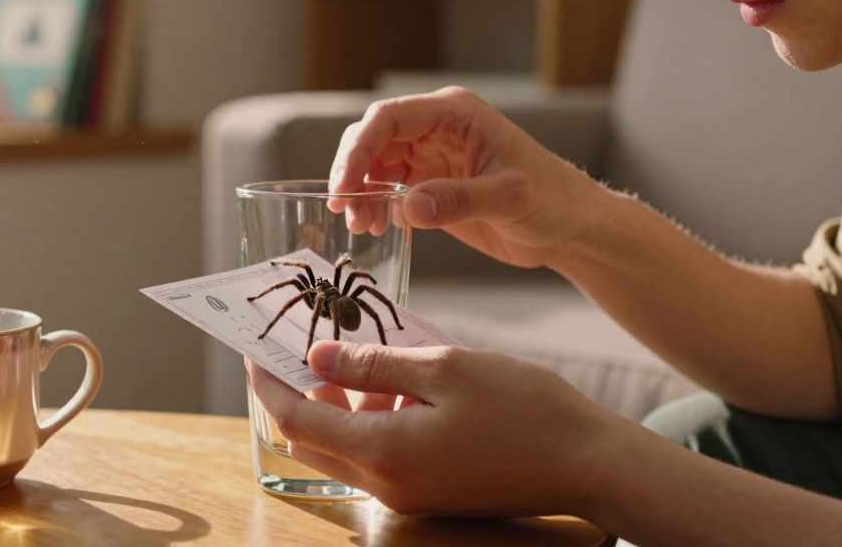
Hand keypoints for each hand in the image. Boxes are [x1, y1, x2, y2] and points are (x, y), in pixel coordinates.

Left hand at [247, 340, 621, 516]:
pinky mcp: (429, 492)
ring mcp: (408, 494)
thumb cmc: (524, 409)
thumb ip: (375, 366)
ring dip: (343, 405)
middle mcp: (387, 485)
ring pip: (346, 448)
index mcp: (383, 454)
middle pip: (312, 442)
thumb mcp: (445, 368)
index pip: (297, 421)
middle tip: (301, 346)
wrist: (587, 462)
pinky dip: (374, 419)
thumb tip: (319, 359)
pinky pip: (379, 456)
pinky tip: (403, 384)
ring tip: (366, 356)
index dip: (269, 385)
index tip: (254, 351)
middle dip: (299, 394)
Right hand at [328, 87, 602, 269]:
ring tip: (361, 227)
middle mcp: (436, 129)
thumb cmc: (551, 200)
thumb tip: (408, 206)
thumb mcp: (508, 198)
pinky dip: (375, 207)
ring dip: (361, 194)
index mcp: (454, 114)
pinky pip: (388, 189)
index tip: (345, 186)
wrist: (571, 229)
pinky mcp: (431, 186)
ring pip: (375, 166)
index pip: (389, 118)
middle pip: (372, 139)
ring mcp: (431, 158)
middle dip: (352, 172)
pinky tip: (375, 228)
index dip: (359, 149)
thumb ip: (458, 200)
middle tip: (345, 209)